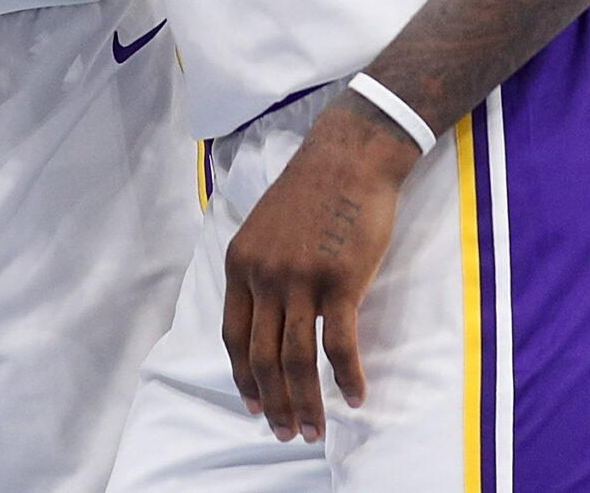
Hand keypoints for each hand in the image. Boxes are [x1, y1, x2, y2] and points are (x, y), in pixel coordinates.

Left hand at [221, 99, 419, 443]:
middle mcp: (264, 275)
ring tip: (314, 430)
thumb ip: (260, 270)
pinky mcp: (340, 281)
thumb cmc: (314, 190)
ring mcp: (301, 279)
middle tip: (285, 434)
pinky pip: (339, 345)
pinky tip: (356, 397)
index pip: (233, 336)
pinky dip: (347, 378)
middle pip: (262, 357)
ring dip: (306, 403)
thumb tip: (266, 318)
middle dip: (273, 404)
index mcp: (241, 263)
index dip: (243, 378)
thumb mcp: (266, 227)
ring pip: (297, 359)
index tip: (253, 407)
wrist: (351, 156)